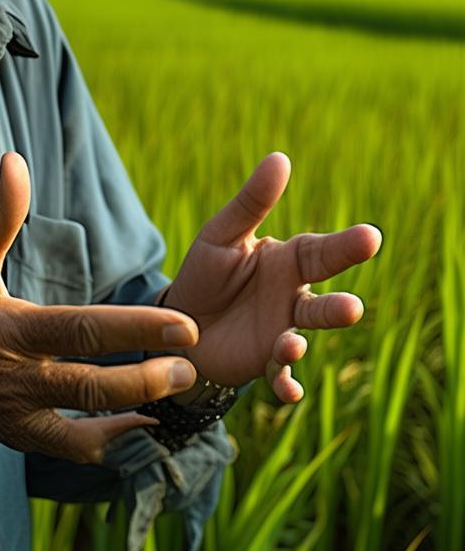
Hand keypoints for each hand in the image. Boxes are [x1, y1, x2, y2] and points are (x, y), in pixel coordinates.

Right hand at [0, 152, 199, 503]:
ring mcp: (18, 412)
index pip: (79, 330)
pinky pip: (71, 448)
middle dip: (147, 378)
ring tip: (181, 387)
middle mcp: (15, 376)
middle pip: (91, 384)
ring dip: (137, 408)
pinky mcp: (19, 437)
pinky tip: (145, 422)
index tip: (184, 326)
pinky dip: (110, 441)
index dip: (134, 328)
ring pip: (86, 421)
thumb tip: (14, 160)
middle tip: (193, 364)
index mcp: (6, 329)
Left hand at [162, 153, 381, 401]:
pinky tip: (288, 392)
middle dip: (338, 307)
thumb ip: (252, 202)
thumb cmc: (206, 273)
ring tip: (292, 344)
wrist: (179, 323)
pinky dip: (286, 385)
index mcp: (288, 261)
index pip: (322, 251)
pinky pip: (280, 376)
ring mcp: (282, 332)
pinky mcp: (264, 363)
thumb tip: (280, 157)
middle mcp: (293, 298)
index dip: (346, 246)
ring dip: (301, 344)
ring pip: (301, 338)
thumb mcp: (222, 234)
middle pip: (322, 302)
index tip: (372, 237)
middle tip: (353, 308)